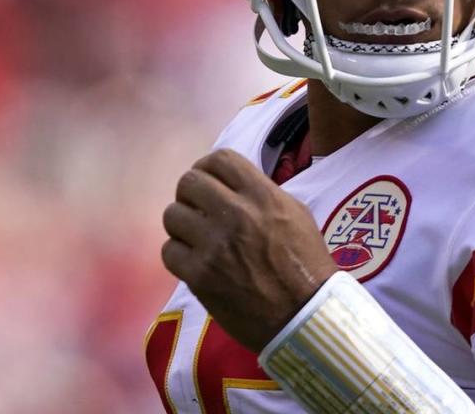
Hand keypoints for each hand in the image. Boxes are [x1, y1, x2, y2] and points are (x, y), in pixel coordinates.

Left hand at [161, 149, 338, 351]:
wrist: (304, 314)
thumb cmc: (305, 262)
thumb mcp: (295, 212)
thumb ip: (262, 192)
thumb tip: (231, 184)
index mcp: (263, 195)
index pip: (220, 159)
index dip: (208, 166)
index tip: (209, 179)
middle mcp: (236, 213)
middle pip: (189, 181)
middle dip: (190, 193)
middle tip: (198, 208)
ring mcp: (215, 245)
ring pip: (172, 214)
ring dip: (181, 224)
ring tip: (195, 236)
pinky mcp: (200, 276)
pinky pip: (168, 250)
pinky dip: (178, 253)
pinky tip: (194, 260)